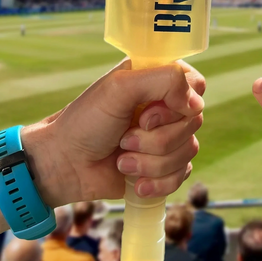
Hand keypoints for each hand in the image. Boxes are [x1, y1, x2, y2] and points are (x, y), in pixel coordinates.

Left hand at [22, 59, 204, 205]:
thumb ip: (163, 80)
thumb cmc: (86, 121)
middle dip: (156, 138)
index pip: (196, 85)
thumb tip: (196, 104)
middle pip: (194, 122)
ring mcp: (166, 137)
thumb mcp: (120, 88)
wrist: (65, 165)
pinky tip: (135, 182)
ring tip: (123, 160)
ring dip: (152, 162)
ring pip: (188, 151)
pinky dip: (157, 182)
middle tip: (125, 137)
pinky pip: (182, 175)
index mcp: (157, 79)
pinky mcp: (164, 166)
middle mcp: (166, 106)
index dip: (179, 103)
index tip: (147, 113)